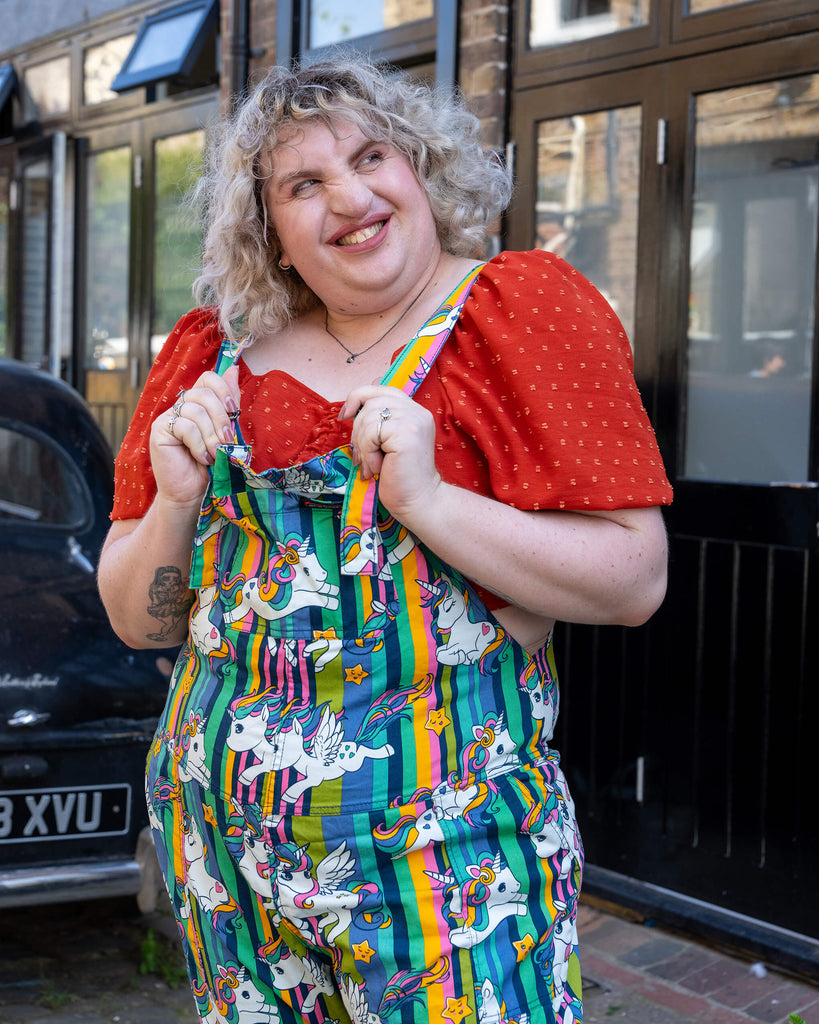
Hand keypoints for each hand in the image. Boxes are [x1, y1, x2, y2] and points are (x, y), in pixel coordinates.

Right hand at [149, 365, 240, 507]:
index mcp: (198, 403)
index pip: (208, 378)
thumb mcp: (226, 432)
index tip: (234, 411)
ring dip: (211, 436)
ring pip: (195, 411)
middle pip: (203, 393)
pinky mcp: (159, 431)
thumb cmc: (211, 465)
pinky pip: (185, 427)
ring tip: (215, 455)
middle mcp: (181, 406)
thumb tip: (234, 368)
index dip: (224, 390)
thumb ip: (228, 404)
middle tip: (228, 441)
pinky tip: (201, 458)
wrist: (192, 493)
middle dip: (221, 418)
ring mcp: (168, 417)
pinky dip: (199, 444)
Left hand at [338, 385, 440, 517]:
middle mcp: (417, 411)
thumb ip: (378, 420)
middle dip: (357, 429)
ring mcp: (414, 420)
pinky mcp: (406, 434)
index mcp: (414, 411)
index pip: (381, 388)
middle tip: (362, 455)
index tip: (344, 415)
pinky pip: (371, 433)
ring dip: (363, 445)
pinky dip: (368, 453)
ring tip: (371, 464)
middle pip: (370, 401)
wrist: (418, 501)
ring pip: (368, 418)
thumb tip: (353, 403)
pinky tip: (378, 467)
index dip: (357, 397)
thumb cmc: (399, 476)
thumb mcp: (387, 442)